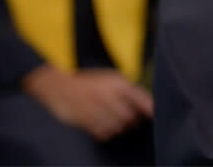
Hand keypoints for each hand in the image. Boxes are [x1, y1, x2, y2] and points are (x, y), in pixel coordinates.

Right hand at [22, 65, 152, 141]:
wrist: (58, 86)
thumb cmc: (89, 83)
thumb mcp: (111, 78)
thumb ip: (129, 90)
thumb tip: (147, 106)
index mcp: (117, 83)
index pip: (140, 98)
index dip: (150, 108)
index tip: (155, 115)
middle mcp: (108, 96)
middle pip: (130, 117)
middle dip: (132, 120)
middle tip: (128, 118)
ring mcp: (95, 109)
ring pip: (118, 127)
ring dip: (119, 127)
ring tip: (112, 120)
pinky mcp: (84, 121)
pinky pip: (103, 133)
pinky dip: (106, 132)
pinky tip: (102, 125)